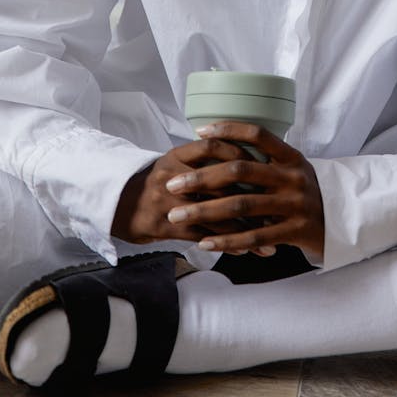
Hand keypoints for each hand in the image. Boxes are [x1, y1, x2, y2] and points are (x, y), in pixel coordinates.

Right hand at [111, 135, 276, 256]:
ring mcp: (168, 202)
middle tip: (279, 204)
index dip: (241, 153)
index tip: (265, 165)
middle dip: (253, 195)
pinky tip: (247, 250)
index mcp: (177, 155)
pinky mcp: (166, 227)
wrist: (118, 205)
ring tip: (271, 237)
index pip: (213, 146)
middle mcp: (173, 176)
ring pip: (215, 214)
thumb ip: (204, 159)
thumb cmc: (157, 183)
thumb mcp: (175, 163)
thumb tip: (246, 153)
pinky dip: (227, 243)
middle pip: (220, 182)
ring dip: (246, 228)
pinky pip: (203, 235)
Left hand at [164, 122, 324, 261]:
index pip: (257, 134)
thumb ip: (266, 162)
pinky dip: (226, 240)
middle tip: (173, 184)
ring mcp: (294, 204)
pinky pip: (254, 237)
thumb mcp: (293, 170)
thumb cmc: (306, 194)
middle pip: (240, 170)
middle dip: (201, 177)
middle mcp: (293, 176)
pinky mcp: (294, 231)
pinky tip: (204, 241)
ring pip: (241, 205)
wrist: (343, 223)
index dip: (228, 130)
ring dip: (204, 211)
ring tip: (177, 215)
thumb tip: (222, 148)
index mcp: (291, 157)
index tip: (199, 133)